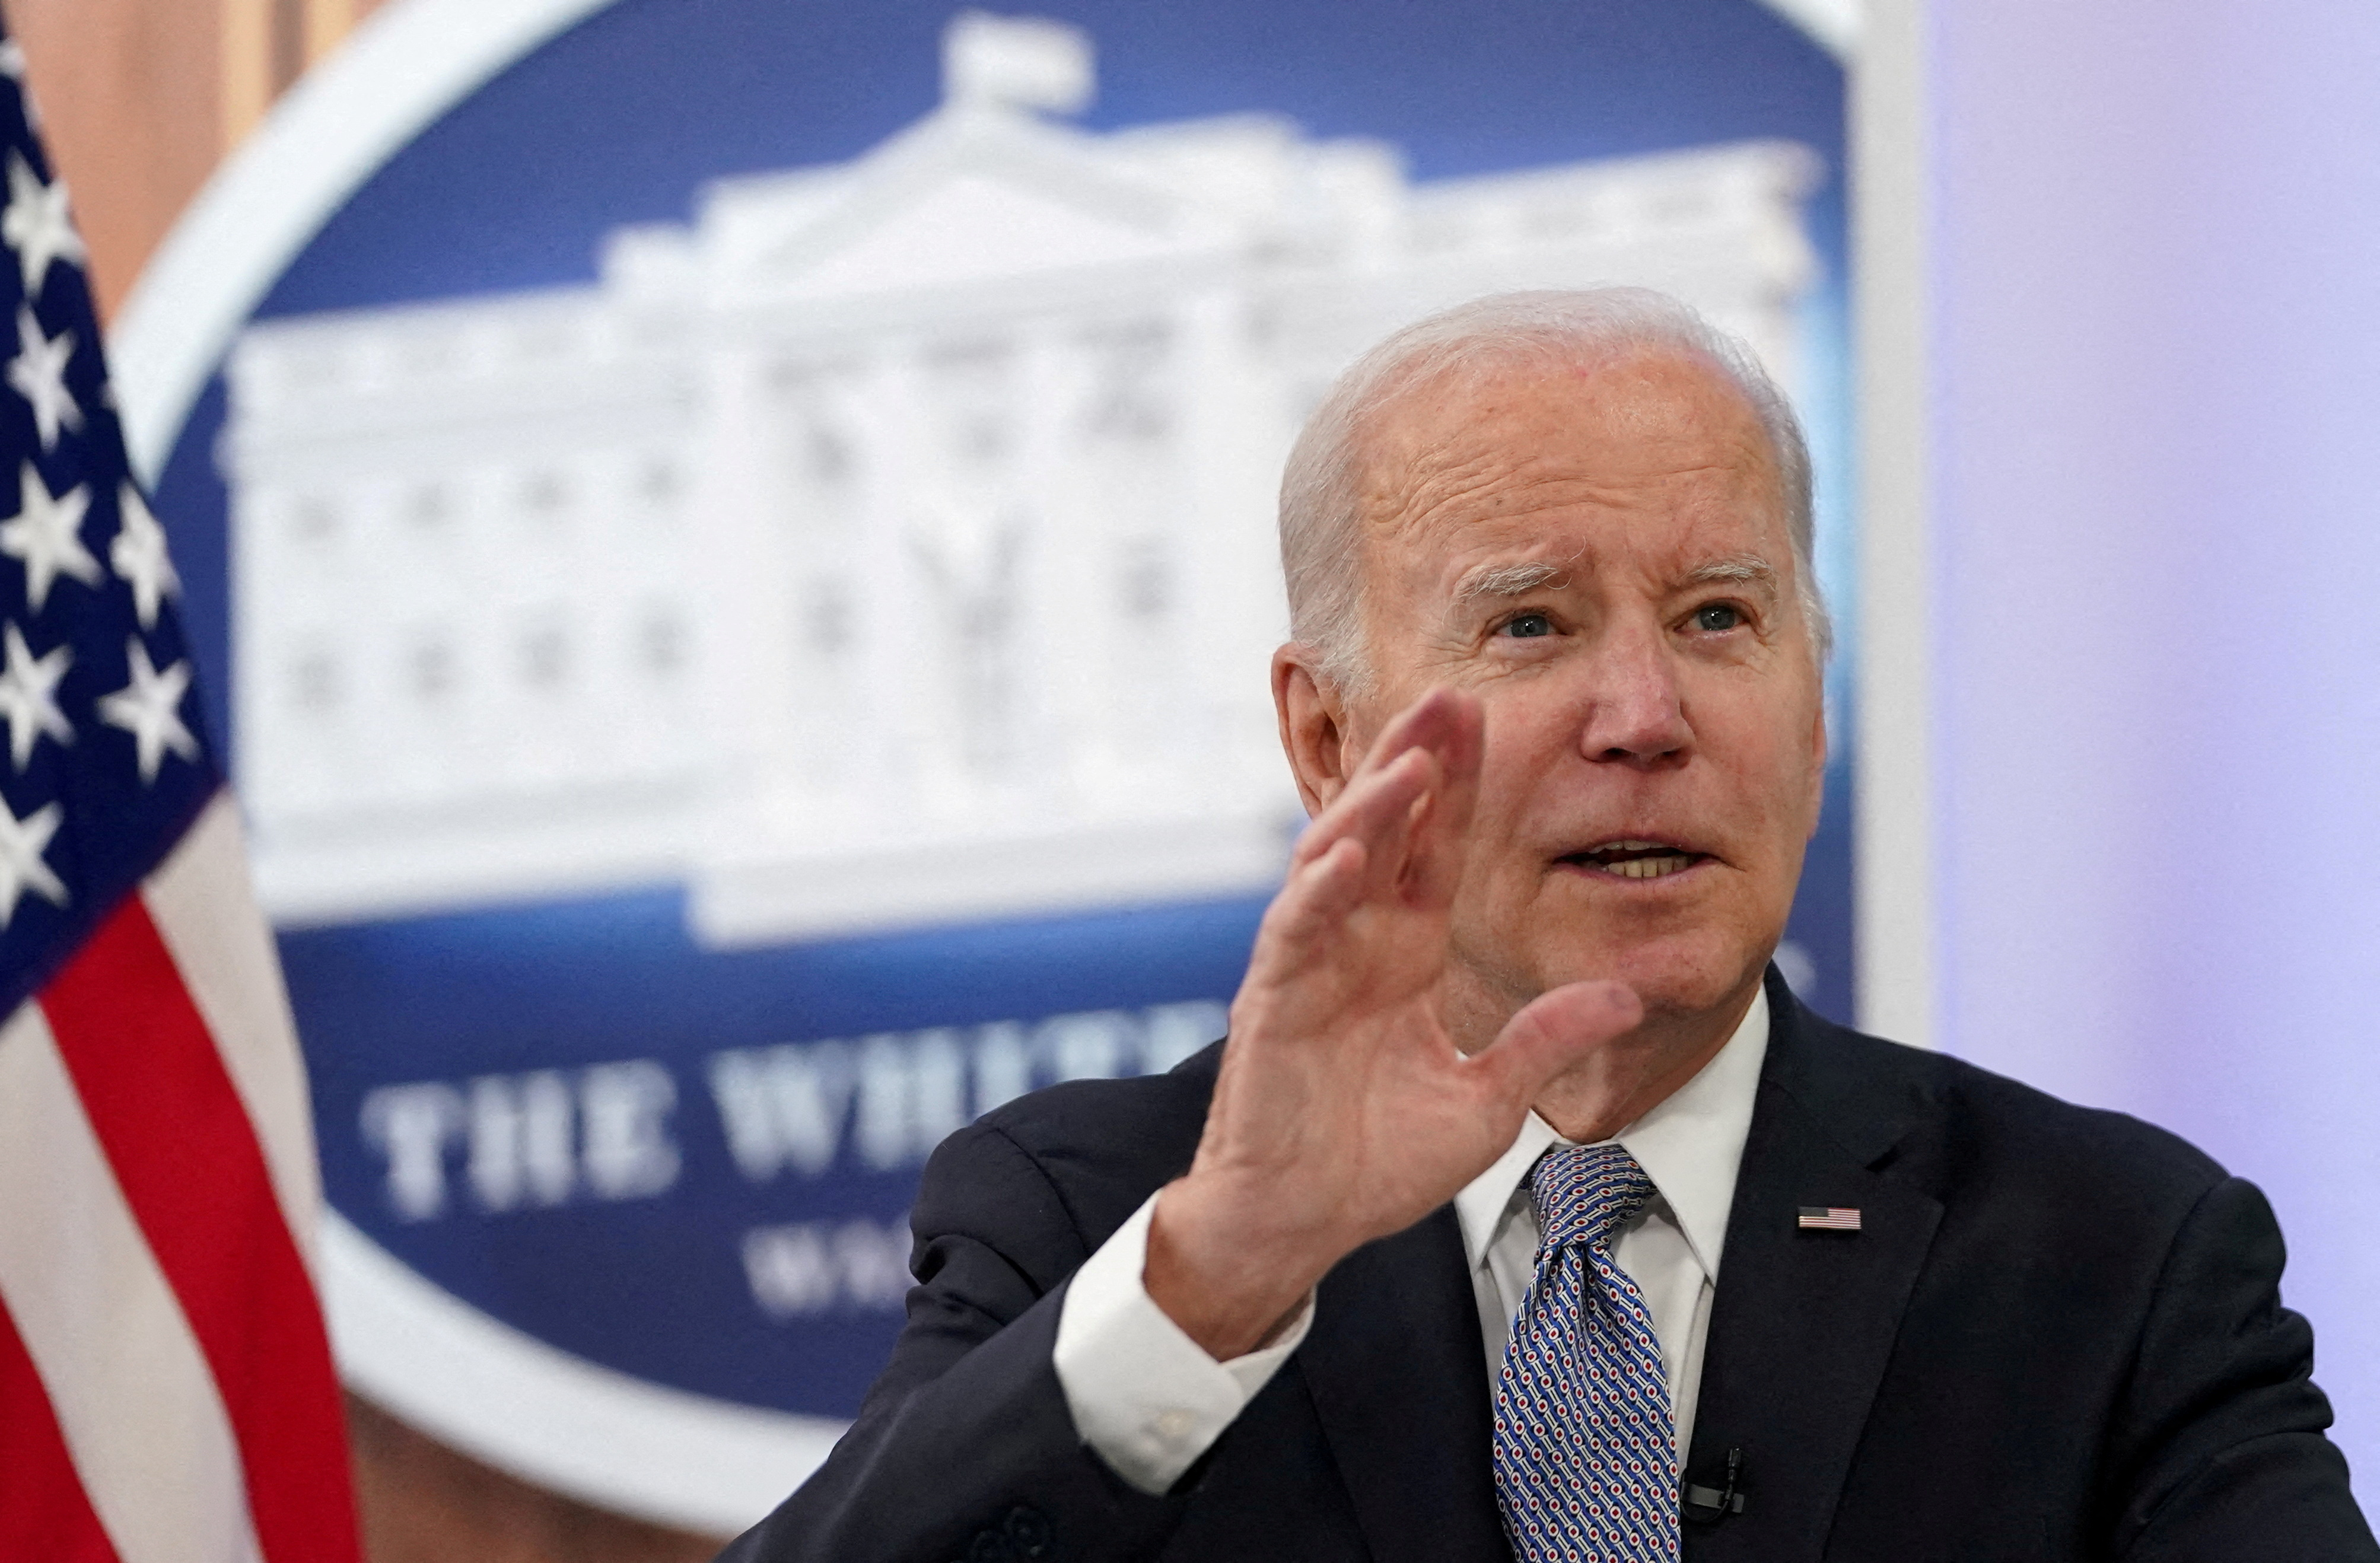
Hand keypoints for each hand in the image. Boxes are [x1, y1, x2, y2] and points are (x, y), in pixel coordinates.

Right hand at [1146, 687, 1642, 1357]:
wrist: (1304, 1221)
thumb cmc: (1378, 1163)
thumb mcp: (1489, 1098)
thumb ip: (1548, 1039)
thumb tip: (1626, 995)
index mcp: (1407, 954)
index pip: (1438, 849)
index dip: (1460, 785)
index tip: (1485, 715)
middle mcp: (1359, 942)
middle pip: (1387, 829)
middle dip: (1416, 761)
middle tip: (1451, 695)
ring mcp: (1312, 964)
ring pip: (1336, 859)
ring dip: (1372, 809)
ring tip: (1413, 760)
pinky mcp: (1275, 999)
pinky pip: (1296, 929)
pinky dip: (1322, 888)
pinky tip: (1352, 854)